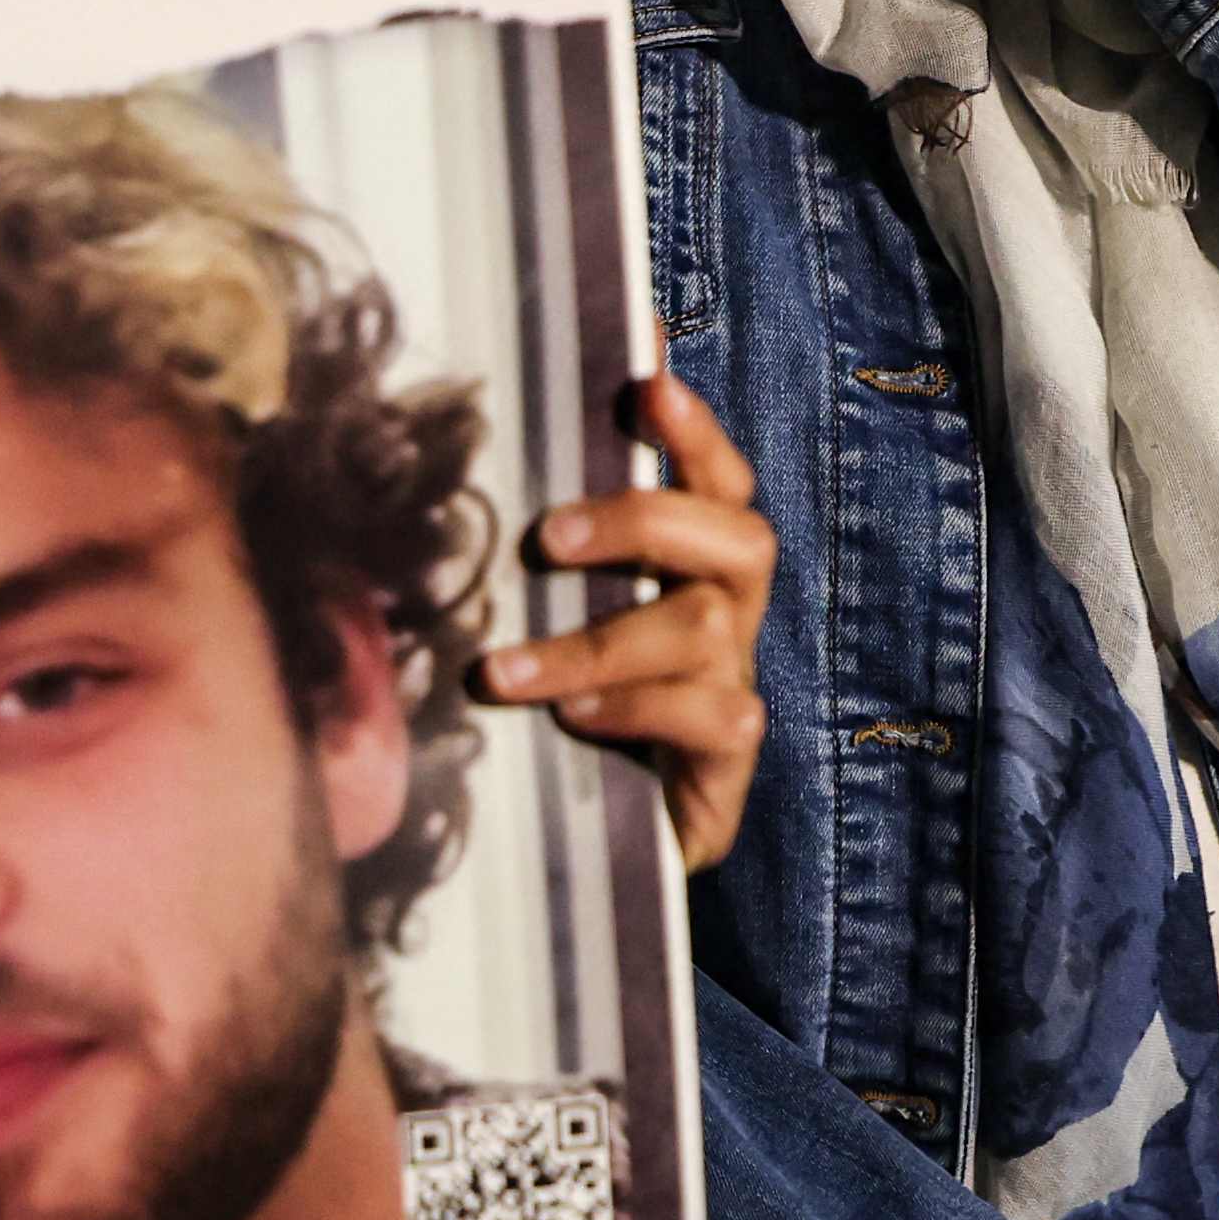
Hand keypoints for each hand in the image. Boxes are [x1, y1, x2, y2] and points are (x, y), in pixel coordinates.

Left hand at [487, 374, 776, 870]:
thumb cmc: (568, 703)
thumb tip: (478, 433)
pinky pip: (712, 716)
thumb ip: (544, 545)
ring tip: (506, 671)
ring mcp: (735, 686)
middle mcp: (729, 615)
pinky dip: (634, 710)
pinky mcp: (730, 763)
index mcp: (694, 566)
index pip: (718, 479)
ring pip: (704, 628)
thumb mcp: (552, 617)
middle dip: (647, 520)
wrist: (597, 839)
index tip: (647, 380)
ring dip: (597, 642)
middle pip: (740, 536)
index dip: (694, 430)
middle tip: (549, 536)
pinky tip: (571, 720)